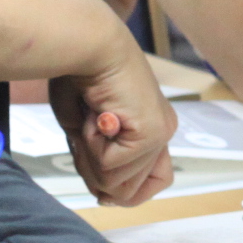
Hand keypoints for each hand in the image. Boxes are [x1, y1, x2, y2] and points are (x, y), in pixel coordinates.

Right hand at [48, 31, 175, 206]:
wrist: (87, 45)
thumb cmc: (80, 76)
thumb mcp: (86, 132)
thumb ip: (99, 163)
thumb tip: (106, 197)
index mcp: (150, 130)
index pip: (151, 185)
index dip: (121, 189)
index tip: (96, 170)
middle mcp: (162, 133)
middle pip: (129, 194)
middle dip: (96, 171)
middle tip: (89, 133)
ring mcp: (160, 134)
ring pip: (115, 183)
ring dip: (91, 153)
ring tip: (94, 116)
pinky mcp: (152, 133)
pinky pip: (111, 166)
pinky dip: (92, 145)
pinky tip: (97, 114)